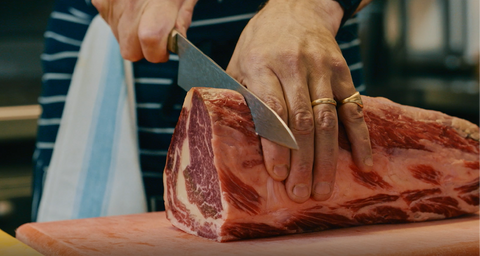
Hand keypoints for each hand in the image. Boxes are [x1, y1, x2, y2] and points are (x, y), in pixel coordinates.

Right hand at [92, 0, 197, 62]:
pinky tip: (133, 6)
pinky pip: (110, 23)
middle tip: (157, 35)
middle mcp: (130, 4)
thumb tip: (176, 43)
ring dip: (133, 35)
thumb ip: (181, 19)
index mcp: (156, 3)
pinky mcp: (100, 0)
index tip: (166, 49)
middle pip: (130, 50)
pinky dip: (122, 21)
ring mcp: (111, 2)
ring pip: (119, 39)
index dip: (159, 52)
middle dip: (145, 49)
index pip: (150, 42)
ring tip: (145, 13)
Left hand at [226, 0, 372, 202]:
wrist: (296, 9)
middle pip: (302, 121)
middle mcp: (293, 66)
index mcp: (262, 64)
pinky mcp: (342, 72)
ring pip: (328, 119)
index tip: (279, 175)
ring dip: (327, 158)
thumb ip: (238, 96)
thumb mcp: (238, 62)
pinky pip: (354, 108)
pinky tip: (363, 163)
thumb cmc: (260, 42)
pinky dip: (360, 137)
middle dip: (302, 161)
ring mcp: (321, 68)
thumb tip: (229, 139)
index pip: (272, 109)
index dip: (276, 144)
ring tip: (323, 189)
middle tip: (300, 193)